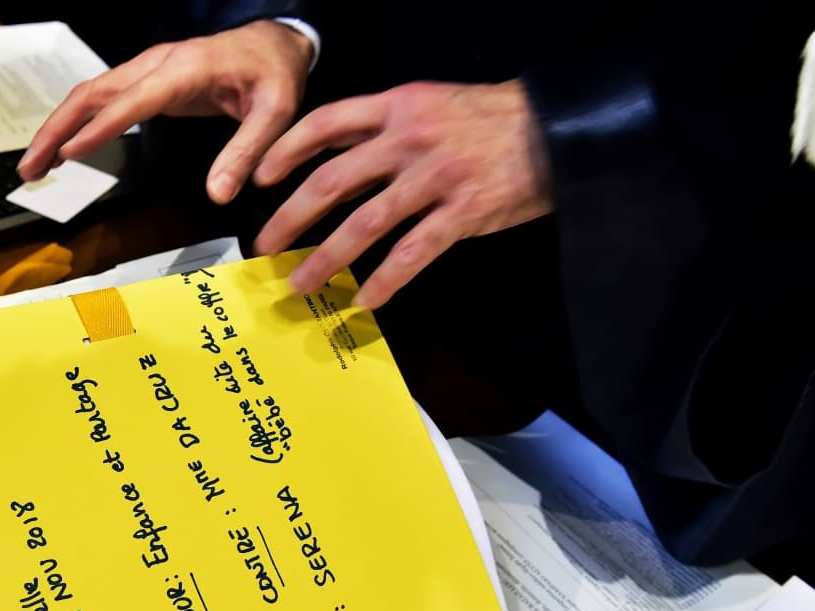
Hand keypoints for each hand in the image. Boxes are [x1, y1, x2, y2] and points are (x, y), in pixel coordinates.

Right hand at [16, 20, 313, 203]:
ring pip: (90, 94)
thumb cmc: (274, 74)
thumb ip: (247, 152)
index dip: (100, 127)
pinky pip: (102, 99)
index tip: (70, 154)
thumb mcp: (275, 113)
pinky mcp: (147, 82)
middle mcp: (156, 65)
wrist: (274, 42)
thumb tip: (219, 195)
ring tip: (33, 166)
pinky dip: (75, 122)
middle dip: (57, 130)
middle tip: (30, 169)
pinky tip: (63, 148)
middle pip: (93, 93)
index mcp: (185, 70)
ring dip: (58, 127)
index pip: (133, 99)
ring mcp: (147, 71)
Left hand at [252, 80, 552, 308]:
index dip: (286, 151)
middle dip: (291, 218)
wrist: (555, 129)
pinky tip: (364, 301)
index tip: (260, 179)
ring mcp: (435, 178)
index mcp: (397, 107)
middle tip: (266, 248)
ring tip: (303, 285)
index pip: (326, 124)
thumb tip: (334, 171)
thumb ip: (383, 132)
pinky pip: (413, 253)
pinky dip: (385, 281)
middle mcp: (409, 140)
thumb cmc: (488, 120)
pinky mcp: (463, 213)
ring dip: (327, 258)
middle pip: (332, 181)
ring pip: (366, 223)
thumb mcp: (429, 105)